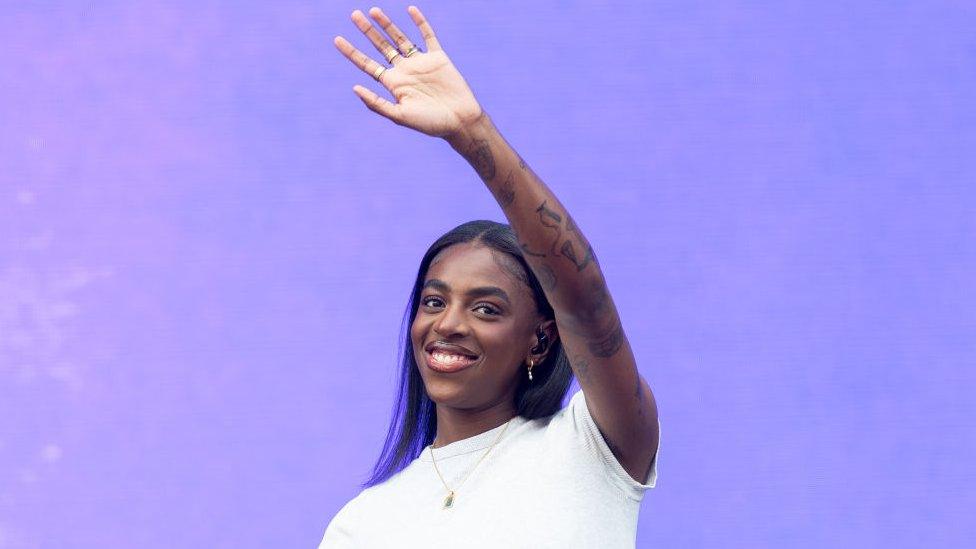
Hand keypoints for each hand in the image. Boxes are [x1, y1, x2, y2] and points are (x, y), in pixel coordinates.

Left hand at [333, 6, 483, 139]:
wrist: (460, 121)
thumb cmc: (430, 123)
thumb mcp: (399, 115)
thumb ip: (377, 103)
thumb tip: (354, 87)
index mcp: (393, 84)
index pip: (368, 64)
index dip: (352, 52)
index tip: (337, 40)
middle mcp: (404, 71)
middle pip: (381, 46)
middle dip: (367, 31)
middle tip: (354, 15)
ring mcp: (420, 62)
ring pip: (400, 38)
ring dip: (387, 24)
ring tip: (373, 10)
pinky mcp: (438, 57)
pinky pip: (427, 36)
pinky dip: (420, 23)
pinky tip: (411, 10)